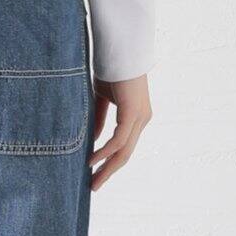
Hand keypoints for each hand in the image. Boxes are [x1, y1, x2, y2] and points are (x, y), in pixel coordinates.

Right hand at [89, 73, 151, 191]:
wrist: (119, 49)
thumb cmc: (110, 69)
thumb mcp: (102, 98)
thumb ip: (100, 119)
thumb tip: (95, 139)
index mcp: (136, 116)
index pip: (124, 146)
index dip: (110, 161)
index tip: (95, 173)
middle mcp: (142, 119)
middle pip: (126, 153)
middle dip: (109, 171)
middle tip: (94, 186)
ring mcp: (140, 117)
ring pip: (124, 151)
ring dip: (107, 167)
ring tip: (93, 180)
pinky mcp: (133, 113)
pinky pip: (119, 139)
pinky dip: (105, 151)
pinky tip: (93, 160)